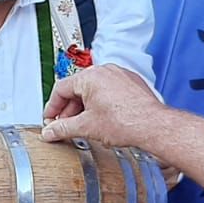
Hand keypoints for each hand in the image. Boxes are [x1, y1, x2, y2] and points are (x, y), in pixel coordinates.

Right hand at [41, 65, 162, 149]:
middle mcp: (105, 71)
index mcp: (89, 77)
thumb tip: (51, 131)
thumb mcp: (86, 127)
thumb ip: (63, 128)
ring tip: (84, 125)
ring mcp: (120, 75)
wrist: (153, 125)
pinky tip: (102, 119)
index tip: (50, 119)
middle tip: (65, 125)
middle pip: (77, 89)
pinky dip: (102, 104)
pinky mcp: (131, 83)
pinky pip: (110, 91)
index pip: (60, 89)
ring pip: (94, 90)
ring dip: (85, 107)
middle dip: (69, 110)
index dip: (52, 107)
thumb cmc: (126, 122)